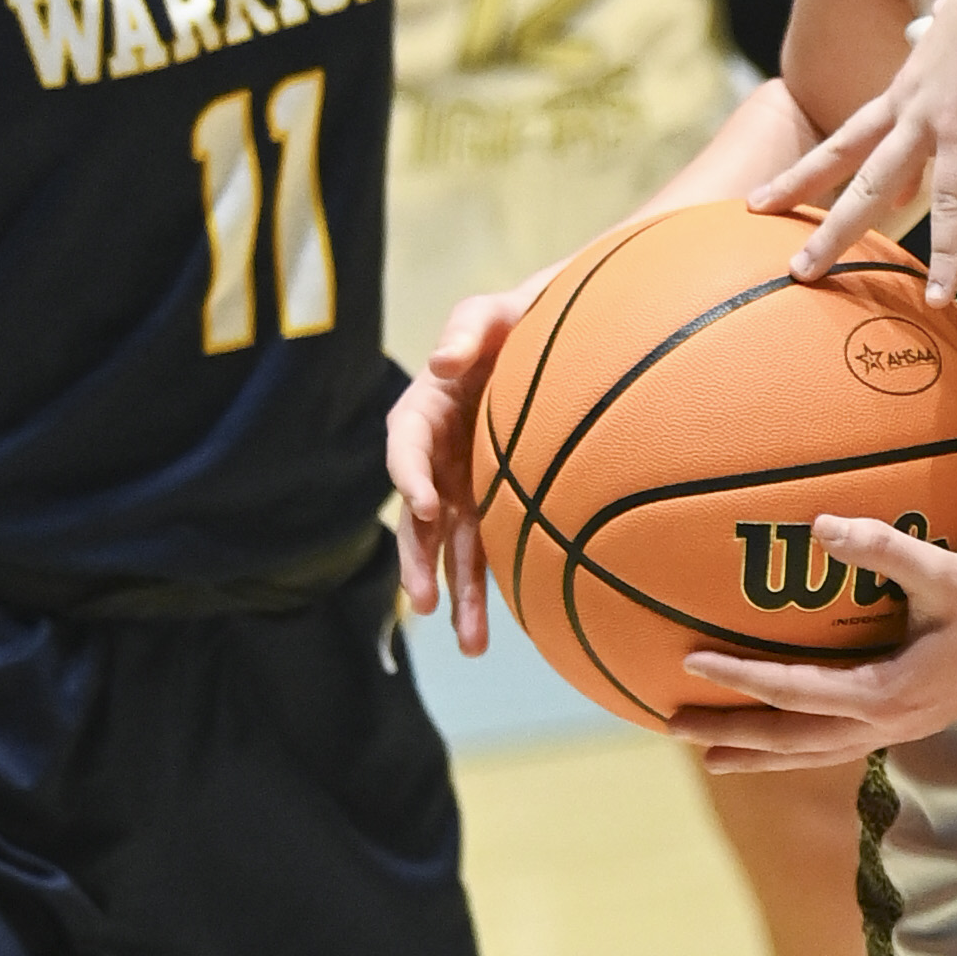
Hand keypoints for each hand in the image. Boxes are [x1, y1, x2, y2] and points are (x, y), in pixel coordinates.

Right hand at [388, 265, 557, 654]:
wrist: (552, 334)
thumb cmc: (515, 318)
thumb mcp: (490, 312)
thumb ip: (468, 330)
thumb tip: (444, 363)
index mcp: (425, 409)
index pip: (404, 445)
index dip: (409, 476)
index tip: (425, 507)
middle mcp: (435, 455)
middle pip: (418, 516)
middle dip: (419, 562)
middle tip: (423, 604)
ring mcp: (462, 482)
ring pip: (453, 546)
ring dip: (458, 594)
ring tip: (472, 644)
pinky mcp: (492, 498)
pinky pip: (487, 544)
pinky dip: (490, 583)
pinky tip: (502, 625)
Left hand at [673, 514, 956, 768]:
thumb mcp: (945, 573)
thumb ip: (883, 550)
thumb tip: (820, 526)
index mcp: (884, 694)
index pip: (792, 692)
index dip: (738, 679)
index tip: (690, 663)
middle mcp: (884, 723)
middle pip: (790, 741)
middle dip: (731, 736)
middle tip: (673, 727)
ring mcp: (898, 729)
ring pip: (812, 753)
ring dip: (760, 753)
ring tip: (714, 756)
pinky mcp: (910, 721)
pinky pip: (837, 744)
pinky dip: (800, 746)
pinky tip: (791, 737)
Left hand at [750, 0, 956, 303]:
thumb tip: (952, 9)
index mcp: (916, 74)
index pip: (865, 126)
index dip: (835, 159)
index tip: (813, 188)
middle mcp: (911, 98)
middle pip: (844, 154)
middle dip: (800, 190)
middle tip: (760, 217)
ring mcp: (931, 115)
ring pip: (870, 185)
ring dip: (836, 232)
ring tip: (805, 274)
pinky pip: (952, 204)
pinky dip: (945, 253)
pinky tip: (940, 293)